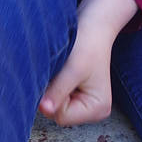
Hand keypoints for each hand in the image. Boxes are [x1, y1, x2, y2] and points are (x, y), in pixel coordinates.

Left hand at [38, 0, 137, 128]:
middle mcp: (92, 112)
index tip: (61, 74)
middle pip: (57, 113)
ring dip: (51, 87)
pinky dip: (51, 84)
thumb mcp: (72, 68)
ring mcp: (83, 105)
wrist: (92, 25)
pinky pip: (53, 98)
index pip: (62, 116)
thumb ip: (58, 91)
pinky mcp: (74, 96)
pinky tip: (60, 71)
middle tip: (61, 70)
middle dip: (52, 92)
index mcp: (98, 109)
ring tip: (62, 69)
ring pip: (52, 105)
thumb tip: (43, 109)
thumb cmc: (86, 44)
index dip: (54, 96)